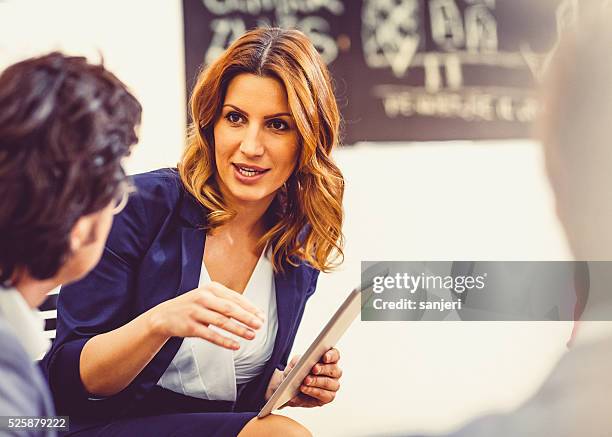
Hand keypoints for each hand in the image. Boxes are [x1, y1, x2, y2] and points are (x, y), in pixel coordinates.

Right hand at [146, 281, 264, 349]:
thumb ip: (228, 302)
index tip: (262, 317)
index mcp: (212, 288)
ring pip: (221, 322)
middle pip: (230, 308)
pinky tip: (235, 345)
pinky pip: (210, 335)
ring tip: (251, 335)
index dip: (250, 308)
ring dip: (238, 329)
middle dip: (247, 317)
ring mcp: (196, 312)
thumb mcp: (209, 298)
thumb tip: (252, 313)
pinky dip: (224, 341)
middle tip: (260, 325)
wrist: (165, 315)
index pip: (235, 298)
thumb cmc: (193, 306)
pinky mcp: (190, 326)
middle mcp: (204, 298)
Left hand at [266, 348, 341, 407]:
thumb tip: (303, 362)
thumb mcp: (295, 364)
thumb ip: (299, 361)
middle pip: (334, 369)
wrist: (289, 389)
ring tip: (306, 381)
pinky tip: (304, 389)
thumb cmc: (295, 373)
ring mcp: (333, 385)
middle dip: (324, 369)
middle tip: (314, 369)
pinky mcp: (328, 397)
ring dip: (317, 381)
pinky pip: (325, 395)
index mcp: (328, 359)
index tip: (324, 357)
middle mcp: (334, 372)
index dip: (331, 355)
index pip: (335, 355)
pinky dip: (313, 391)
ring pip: (330, 383)